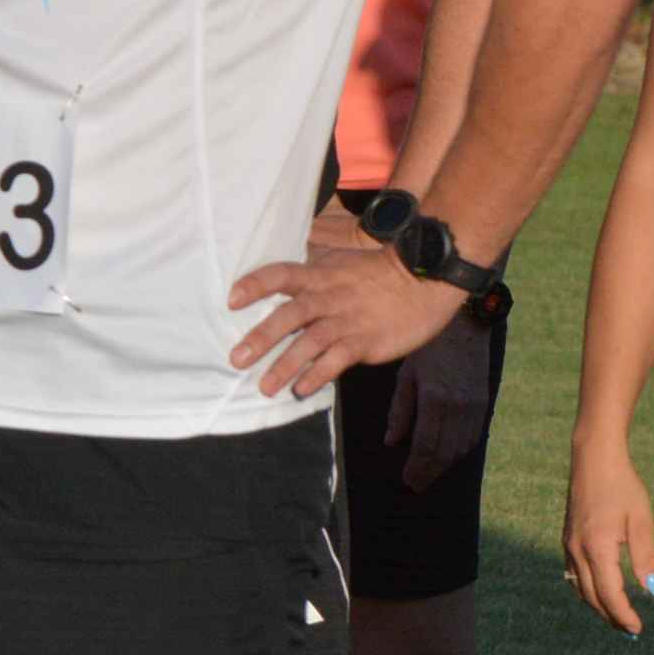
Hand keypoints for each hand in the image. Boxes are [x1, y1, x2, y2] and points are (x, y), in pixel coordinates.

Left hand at [228, 240, 464, 398]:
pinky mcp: (366, 341)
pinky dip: (318, 375)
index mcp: (318, 276)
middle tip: (236, 358)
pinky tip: (300, 390)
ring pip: (311, 342)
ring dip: (285, 365)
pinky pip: (337, 360)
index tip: (231, 300)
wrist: (422, 280)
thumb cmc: (374, 274)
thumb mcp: (338, 264)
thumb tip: (278, 284)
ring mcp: (348, 320)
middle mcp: (329, 296)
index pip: (280, 275)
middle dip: (261, 337)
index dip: (255, 285)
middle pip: (290, 314)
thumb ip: (309, 275)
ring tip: (265, 387)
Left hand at [384, 310, 495, 490]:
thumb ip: (399, 410)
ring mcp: (475, 406)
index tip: (408, 480)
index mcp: (435, 399)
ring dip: (445, 465)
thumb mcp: (405, 374)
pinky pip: (473, 436)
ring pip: (461, 448)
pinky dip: (460, 451)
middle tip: (416, 485)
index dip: (417, 467)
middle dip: (430, 472)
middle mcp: (459, 407)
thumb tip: (392, 442)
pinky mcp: (484, 404)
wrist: (465, 327)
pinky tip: (447, 456)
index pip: (427, 445)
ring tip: (428, 474)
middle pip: (445, 452)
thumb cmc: (427, 348)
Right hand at [563, 440, 653, 634]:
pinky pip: (574, 574)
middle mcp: (578, 550)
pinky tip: (599, 590)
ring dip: (598, 605)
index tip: (638, 629)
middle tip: (631, 630)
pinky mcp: (567, 538)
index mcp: (597, 548)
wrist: (593, 458)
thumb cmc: (622, 486)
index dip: (624, 615)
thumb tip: (652, 591)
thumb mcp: (641, 520)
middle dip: (611, 616)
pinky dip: (587, 589)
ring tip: (617, 616)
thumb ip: (646, 557)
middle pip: (591, 596)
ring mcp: (569, 544)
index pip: (610, 594)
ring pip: (579, 587)